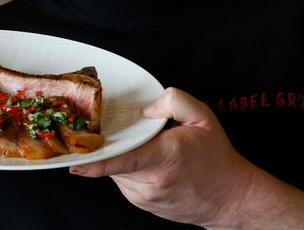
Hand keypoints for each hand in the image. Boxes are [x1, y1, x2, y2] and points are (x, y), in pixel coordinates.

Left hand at [69, 87, 254, 226]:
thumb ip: (174, 101)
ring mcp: (144, 197)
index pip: (123, 159)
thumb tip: (144, 108)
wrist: (229, 198)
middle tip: (127, 129)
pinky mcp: (141, 203)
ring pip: (116, 169)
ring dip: (124, 154)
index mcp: (165, 158)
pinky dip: (129, 166)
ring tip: (150, 147)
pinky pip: (123, 179)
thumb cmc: (216, 157)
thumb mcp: (204, 118)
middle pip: (115, 158)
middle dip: (115, 142)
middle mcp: (151, 182)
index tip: (74, 158)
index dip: (95, 159)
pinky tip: (151, 161)